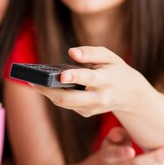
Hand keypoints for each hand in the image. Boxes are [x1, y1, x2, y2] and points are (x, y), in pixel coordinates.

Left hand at [32, 46, 149, 116]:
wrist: (130, 94)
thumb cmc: (116, 70)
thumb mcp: (110, 57)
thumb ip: (91, 52)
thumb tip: (71, 52)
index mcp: (106, 80)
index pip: (89, 78)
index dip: (75, 76)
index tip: (62, 75)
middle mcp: (99, 97)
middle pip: (70, 98)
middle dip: (49, 91)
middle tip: (33, 80)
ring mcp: (92, 108)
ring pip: (64, 103)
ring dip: (47, 93)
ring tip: (33, 80)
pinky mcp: (86, 113)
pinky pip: (66, 105)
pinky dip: (55, 95)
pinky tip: (45, 86)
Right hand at [97, 127, 163, 164]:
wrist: (109, 164)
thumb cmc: (116, 144)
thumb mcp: (114, 137)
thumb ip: (117, 134)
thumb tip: (119, 134)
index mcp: (106, 154)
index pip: (113, 154)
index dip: (122, 153)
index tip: (132, 151)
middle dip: (152, 158)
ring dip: (156, 164)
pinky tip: (157, 164)